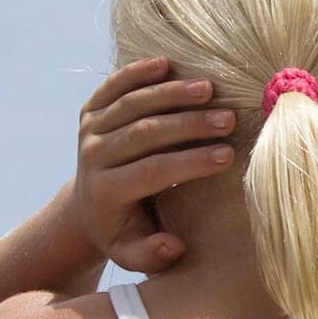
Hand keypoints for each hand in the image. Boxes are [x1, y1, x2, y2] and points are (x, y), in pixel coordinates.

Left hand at [74, 56, 236, 270]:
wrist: (88, 207)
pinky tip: (168, 63)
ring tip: (210, 88)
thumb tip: (174, 244)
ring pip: (132, 104)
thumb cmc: (125, 232)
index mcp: (105, 192)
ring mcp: (89, 130)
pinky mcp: (90, 110)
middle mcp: (93, 157)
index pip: (151, 171)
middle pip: (144, 133)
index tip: (227, 155)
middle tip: (229, 118)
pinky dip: (138, 72)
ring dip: (172, 93)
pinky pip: (114, 85)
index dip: (189, 162)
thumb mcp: (133, 254)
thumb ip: (153, 255)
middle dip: (189, 125)